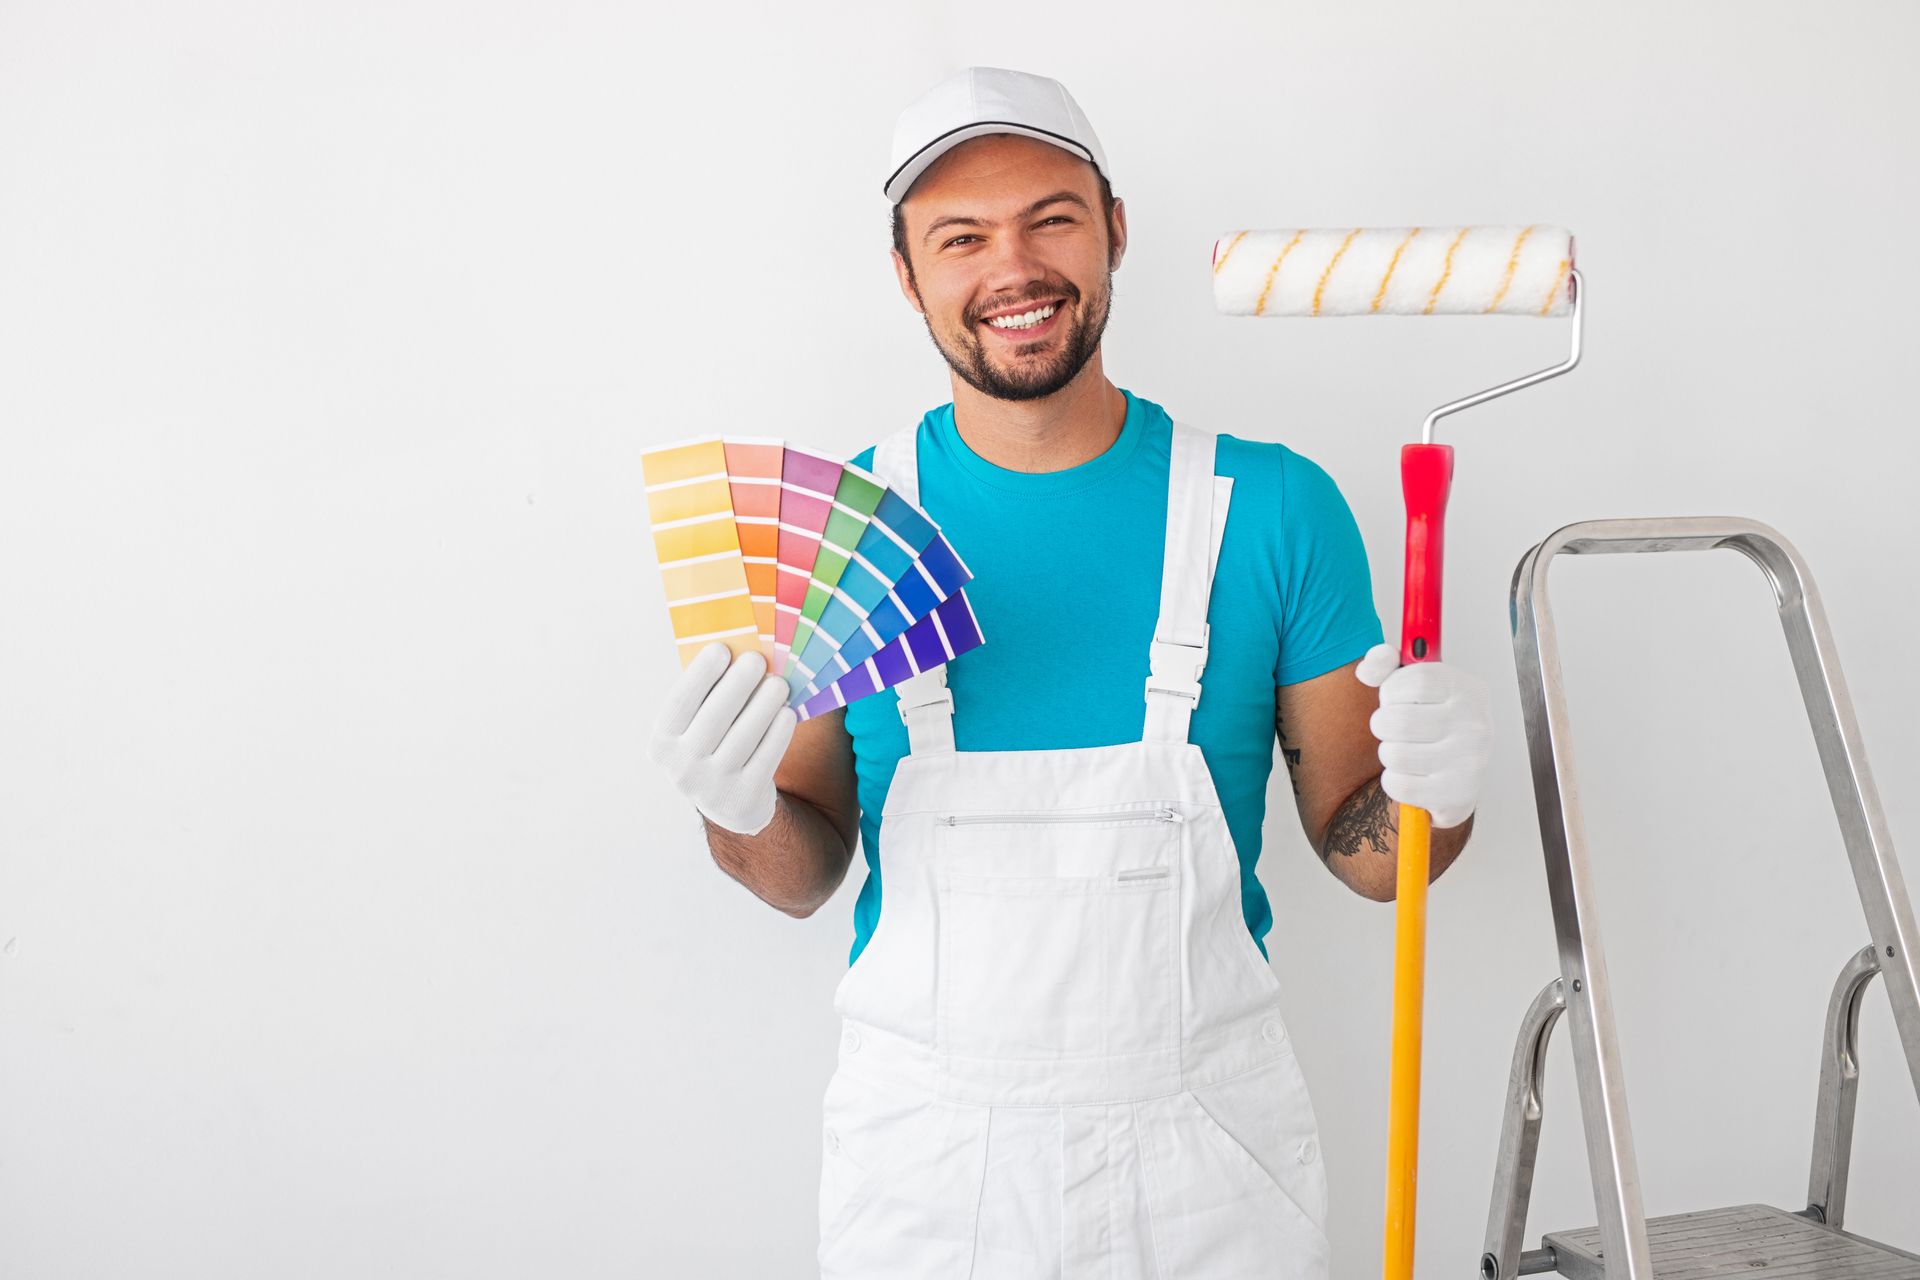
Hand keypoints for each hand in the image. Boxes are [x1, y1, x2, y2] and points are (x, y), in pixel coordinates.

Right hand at [647, 642, 796, 835]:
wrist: (730, 803)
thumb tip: (738, 652)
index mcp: (662, 743)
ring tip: (779, 683)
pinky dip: (777, 733)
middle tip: (757, 660)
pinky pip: (764, 758)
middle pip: (713, 717)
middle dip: (737, 684)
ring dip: (763, 705)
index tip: (722, 648)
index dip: (700, 674)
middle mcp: (681, 768)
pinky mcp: (742, 799)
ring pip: (742, 737)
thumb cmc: (715, 747)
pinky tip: (787, 713)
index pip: (680, 703)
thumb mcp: (698, 728)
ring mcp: (711, 787)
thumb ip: (708, 698)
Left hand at [1354, 643, 1490, 829]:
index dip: (1392, 690)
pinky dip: (1393, 781)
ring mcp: (1470, 760)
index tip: (1394, 697)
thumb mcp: (1413, 685)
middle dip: (1383, 724)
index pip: (1416, 680)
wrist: (1459, 777)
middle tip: (1394, 728)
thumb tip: (1368, 669)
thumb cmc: (1432, 722)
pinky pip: (1399, 786)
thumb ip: (1386, 665)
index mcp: (1467, 690)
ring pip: (1395, 755)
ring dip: (1388, 754)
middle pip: (1399, 721)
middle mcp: (1476, 724)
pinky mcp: (1458, 793)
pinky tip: (1410, 774)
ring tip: (1405, 750)